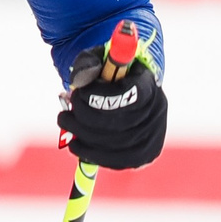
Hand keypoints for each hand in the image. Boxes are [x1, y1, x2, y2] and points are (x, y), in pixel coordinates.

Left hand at [57, 25, 166, 169]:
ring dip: (82, 136)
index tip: (77, 93)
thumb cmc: (109, 75)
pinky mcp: (144, 155)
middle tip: (64, 114)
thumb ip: (88, 64)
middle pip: (119, 123)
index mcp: (148, 84)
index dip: (100, 95)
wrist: (128, 94)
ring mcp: (152, 136)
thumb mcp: (98, 60)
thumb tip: (80, 81)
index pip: (130, 93)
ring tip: (65, 123)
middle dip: (84, 118)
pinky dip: (91, 154)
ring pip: (114, 144)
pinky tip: (76, 143)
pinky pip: (115, 161)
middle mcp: (156, 112)